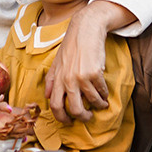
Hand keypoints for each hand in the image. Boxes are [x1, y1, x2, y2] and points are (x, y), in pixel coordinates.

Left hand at [44, 1, 120, 121]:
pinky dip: (104, 94)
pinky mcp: (95, 73)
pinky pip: (102, 91)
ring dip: (99, 105)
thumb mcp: (57, 62)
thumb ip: (52, 80)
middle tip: (88, 117)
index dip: (62, 118)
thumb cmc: (71, 46)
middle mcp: (68, 80)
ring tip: (101, 104)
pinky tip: (105, 93)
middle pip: (75, 109)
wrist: (85, 30)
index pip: (55, 106)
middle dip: (83, 118)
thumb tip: (47, 97)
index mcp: (57, 79)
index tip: (69, 122)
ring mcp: (81, 77)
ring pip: (92, 102)